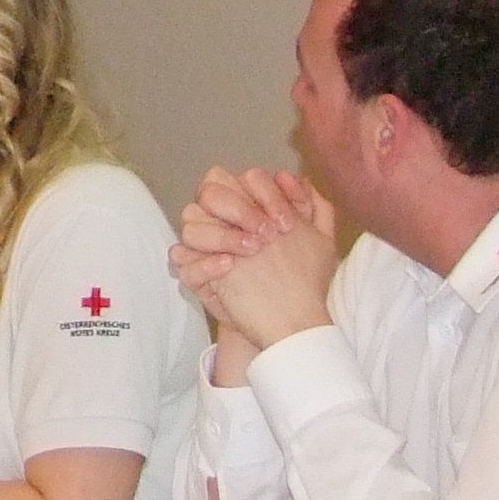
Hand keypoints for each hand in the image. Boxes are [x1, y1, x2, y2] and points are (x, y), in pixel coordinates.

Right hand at [173, 164, 316, 270]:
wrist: (288, 322)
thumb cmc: (299, 278)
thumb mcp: (319, 243)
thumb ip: (315, 207)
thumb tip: (294, 178)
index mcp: (246, 206)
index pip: (239, 177)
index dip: (262, 192)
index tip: (287, 223)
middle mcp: (220, 220)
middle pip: (209, 191)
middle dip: (238, 208)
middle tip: (266, 234)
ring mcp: (203, 246)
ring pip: (190, 222)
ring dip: (222, 234)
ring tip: (252, 251)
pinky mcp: (194, 274)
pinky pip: (179, 258)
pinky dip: (203, 261)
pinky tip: (229, 266)